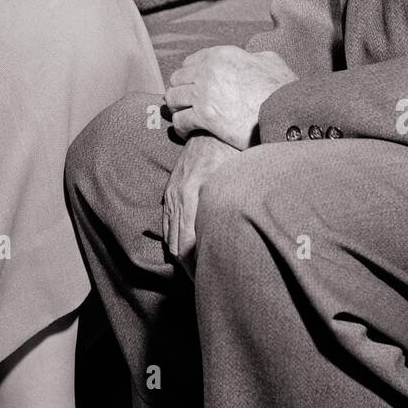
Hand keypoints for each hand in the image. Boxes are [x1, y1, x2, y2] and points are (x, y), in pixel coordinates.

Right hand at [162, 135, 239, 275]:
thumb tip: (237, 238)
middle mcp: (176, 198)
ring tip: (200, 272)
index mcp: (190, 197)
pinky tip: (191, 249)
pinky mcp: (172, 190)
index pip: (186, 247)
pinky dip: (177, 240)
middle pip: (175, 246)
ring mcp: (171, 194)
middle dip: (189, 268)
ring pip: (170, 237)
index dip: (197, 268)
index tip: (209, 280)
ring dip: (182, 256)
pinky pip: (169, 223)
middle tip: (207, 282)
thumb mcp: (236, 178)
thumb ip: (231, 206)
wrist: (213, 125)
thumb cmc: (230, 149)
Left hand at [165, 46, 297, 149]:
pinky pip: (179, 121)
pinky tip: (188, 133)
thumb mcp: (271, 61)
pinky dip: (181, 128)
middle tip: (185, 106)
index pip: (190, 63)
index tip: (191, 88)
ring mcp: (204, 93)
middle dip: (180, 93)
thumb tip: (253, 57)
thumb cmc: (283, 89)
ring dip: (177, 110)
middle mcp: (209, 70)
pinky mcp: (204, 116)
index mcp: (222, 55)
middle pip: (177, 80)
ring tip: (185, 118)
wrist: (287, 112)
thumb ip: (255, 56)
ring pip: (172, 99)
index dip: (189, 77)